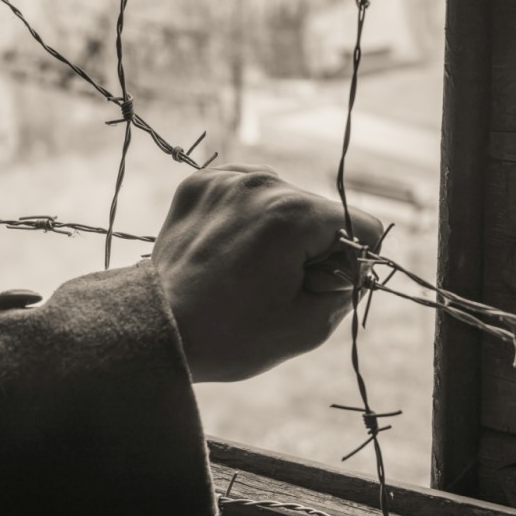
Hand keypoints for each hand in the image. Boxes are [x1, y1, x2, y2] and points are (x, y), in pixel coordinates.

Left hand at [152, 164, 383, 382]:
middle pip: (320, 212)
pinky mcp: (199, 184)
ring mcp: (226, 179)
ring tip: (248, 270)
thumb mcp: (308, 326)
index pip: (360, 225)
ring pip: (284, 199)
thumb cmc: (230, 336)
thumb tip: (354, 264)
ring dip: (280, 231)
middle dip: (313, 248)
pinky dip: (247, 218)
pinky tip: (230, 250)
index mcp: (293, 214)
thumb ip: (348, 288)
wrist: (156, 332)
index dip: (351, 264)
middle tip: (276, 287)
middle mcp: (261, 183)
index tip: (318, 289)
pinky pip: (246, 192)